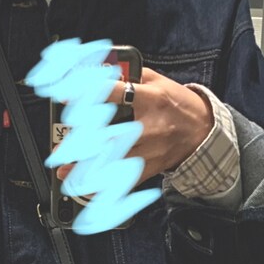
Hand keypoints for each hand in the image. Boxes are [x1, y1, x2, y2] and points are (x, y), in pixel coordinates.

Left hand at [55, 67, 212, 190]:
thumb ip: (130, 76)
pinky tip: (89, 190)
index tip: (66, 96)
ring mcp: (151, 149)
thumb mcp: (158, 81)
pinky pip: (126, 180)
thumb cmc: (177, 104)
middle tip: (61, 147)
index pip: (116, 93)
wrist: (202, 131)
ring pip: (115, 161)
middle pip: (111, 135)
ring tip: (65, 172)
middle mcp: (149, 125)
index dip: (89, 94)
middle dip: (83, 142)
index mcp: (151, 98)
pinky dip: (106, 187)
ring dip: (88, 168)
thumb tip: (99, 73)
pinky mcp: (151, 166)